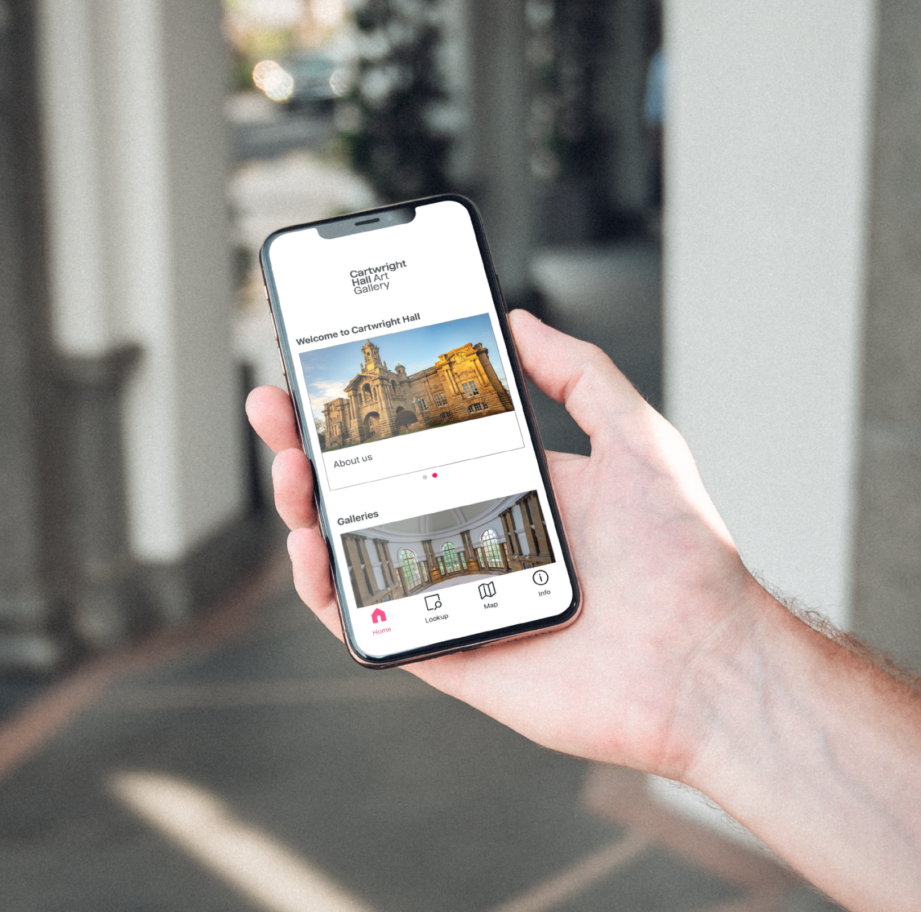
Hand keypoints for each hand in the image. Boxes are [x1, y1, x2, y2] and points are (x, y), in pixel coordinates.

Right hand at [246, 309, 766, 780]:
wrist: (709, 664)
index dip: (366, 408)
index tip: (326, 372)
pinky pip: (371, 623)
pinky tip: (312, 551)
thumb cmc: (682, 557)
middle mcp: (472, 532)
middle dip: (314, 447)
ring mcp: (455, 591)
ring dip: (308, 510)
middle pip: (370, 488)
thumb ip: (579, 373)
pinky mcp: (450, 650)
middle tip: (277, 409)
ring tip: (292, 473)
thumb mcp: (636, 437)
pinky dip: (328, 592)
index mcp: (507, 484)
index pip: (417, 439)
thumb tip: (519, 321)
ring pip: (357, 550)